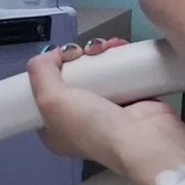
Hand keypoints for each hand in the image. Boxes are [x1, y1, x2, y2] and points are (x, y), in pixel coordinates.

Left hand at [26, 39, 184, 184]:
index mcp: (55, 129)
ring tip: (104, 45)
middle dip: (75, 58)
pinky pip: (118, 70)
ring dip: (97, 52)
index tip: (57, 57)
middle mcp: (78, 119)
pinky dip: (117, 55)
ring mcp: (106, 108)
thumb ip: (40, 73)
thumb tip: (49, 54)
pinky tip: (118, 46)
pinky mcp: (130, 97)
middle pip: (71, 78)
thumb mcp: (52, 102)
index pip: (43, 94)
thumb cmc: (93, 126)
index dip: (46, 72)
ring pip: (95, 71)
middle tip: (81, 51)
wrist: (143, 138)